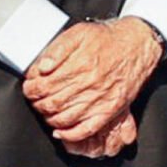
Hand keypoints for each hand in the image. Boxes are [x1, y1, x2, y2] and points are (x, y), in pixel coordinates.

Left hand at [22, 18, 164, 149]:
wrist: (138, 45)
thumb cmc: (109, 39)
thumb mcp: (79, 32)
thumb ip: (58, 48)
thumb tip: (42, 67)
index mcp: (79, 65)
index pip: (44, 85)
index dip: (31, 88)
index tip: (29, 87)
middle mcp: (89, 84)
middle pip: (51, 103)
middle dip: (37, 103)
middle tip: (35, 100)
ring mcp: (100, 99)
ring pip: (65, 118)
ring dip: (49, 118)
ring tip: (46, 111)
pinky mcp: (110, 109)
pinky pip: (87, 129)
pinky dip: (71, 134)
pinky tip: (61, 132)